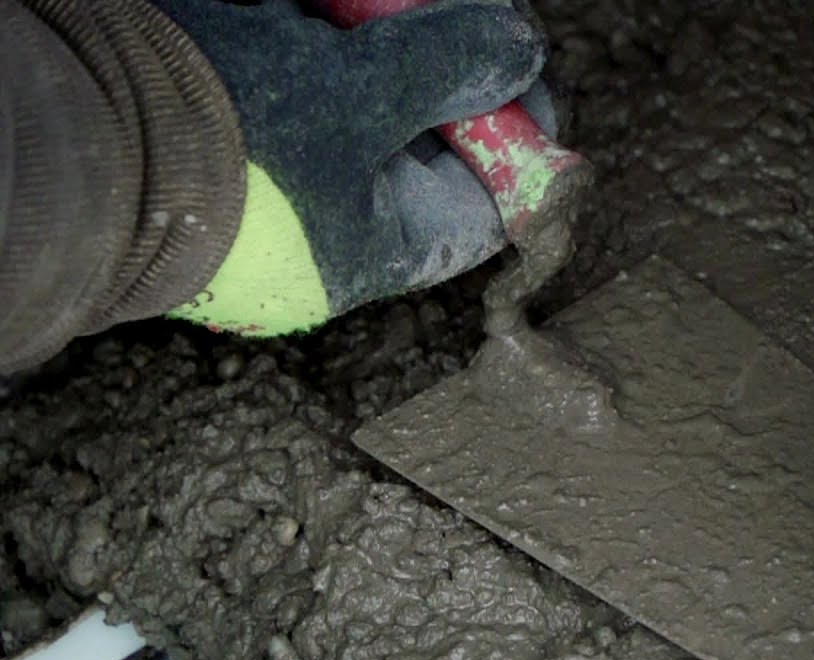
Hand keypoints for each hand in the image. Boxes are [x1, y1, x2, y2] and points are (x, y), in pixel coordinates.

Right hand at [155, 0, 554, 334]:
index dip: (516, 130)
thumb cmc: (211, 143)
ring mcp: (284, 191)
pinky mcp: (239, 149)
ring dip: (373, 49)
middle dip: (434, 68)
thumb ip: (439, 71)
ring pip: (362, 111)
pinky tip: (301, 13)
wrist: (61, 139)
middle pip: (423, 144)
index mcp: (375, 247)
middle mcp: (334, 228)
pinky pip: (305, 97)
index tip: (517, 65)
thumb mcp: (347, 96)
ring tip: (353, 6)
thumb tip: (518, 51)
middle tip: (433, 6)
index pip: (487, 198)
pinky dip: (316, 49)